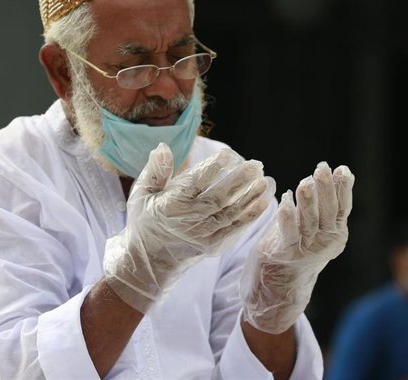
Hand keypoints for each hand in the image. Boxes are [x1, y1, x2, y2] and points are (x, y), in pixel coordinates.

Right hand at [104, 143, 275, 312]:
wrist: (150, 261)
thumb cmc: (145, 221)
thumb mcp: (141, 194)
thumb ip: (155, 170)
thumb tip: (164, 146)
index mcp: (171, 204)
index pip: (196, 182)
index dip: (213, 168)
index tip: (229, 154)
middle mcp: (189, 220)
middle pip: (218, 198)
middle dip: (239, 180)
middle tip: (256, 164)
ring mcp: (203, 235)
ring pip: (231, 213)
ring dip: (250, 197)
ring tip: (265, 180)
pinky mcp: (213, 245)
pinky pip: (235, 228)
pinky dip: (250, 216)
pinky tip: (263, 201)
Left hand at [240, 162, 353, 333]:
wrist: (280, 283)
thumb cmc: (297, 246)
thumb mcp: (315, 226)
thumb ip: (323, 204)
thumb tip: (331, 173)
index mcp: (336, 234)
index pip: (342, 207)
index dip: (343, 188)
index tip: (342, 169)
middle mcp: (325, 242)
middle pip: (328, 212)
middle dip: (326, 189)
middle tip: (323, 169)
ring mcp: (307, 249)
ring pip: (309, 222)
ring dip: (307, 202)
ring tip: (305, 182)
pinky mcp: (287, 254)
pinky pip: (288, 233)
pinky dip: (287, 216)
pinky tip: (284, 200)